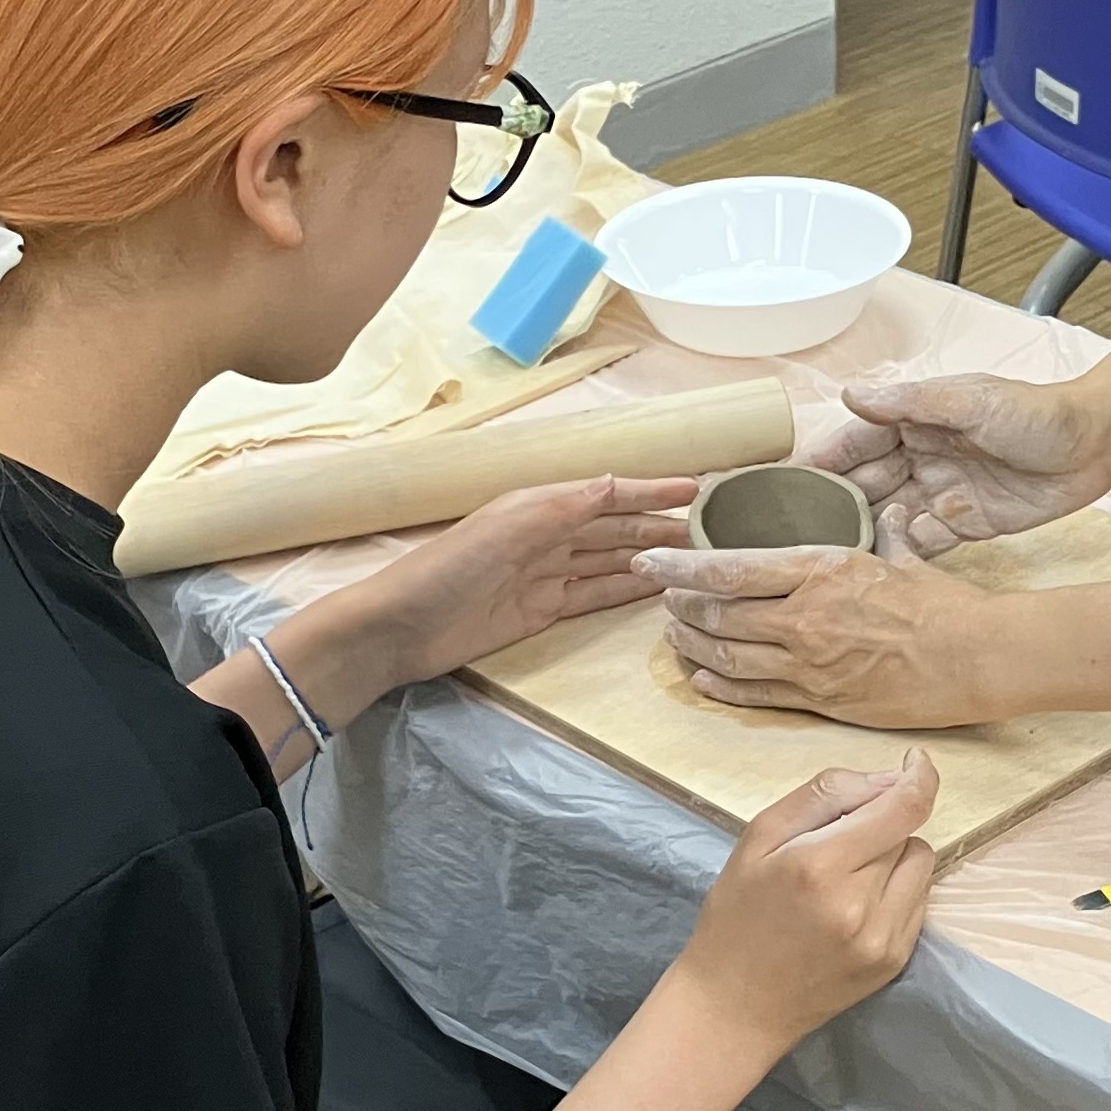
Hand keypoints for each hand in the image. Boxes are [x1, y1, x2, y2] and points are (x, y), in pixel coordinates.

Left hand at [321, 476, 699, 689]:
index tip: (695, 487)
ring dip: (650, 558)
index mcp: (538, 507)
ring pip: (610, 562)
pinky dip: (626, 591)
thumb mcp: (506, 530)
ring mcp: (546, 575)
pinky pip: (594, 596)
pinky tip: (657, 589)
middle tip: (711, 529)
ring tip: (696, 558)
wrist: (399, 627)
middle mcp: (546, 536)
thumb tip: (614, 482)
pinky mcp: (542, 611)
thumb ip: (562, 508)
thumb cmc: (446, 569)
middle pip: (615, 529)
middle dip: (659, 525)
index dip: (650, 491)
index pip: (606, 495)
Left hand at [636, 543, 1004, 728]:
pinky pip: (756, 695)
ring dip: (693, 647)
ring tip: (675, 636)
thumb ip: (880, 536)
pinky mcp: (822, 701)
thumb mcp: (902, 557)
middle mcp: (805, 617)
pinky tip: (702, 679)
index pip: (729, 568)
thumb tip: (884, 514)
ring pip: (727, 658)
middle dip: (680, 607)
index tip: (650, 560)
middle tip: (662, 599)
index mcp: (821, 569)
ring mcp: (810, 664)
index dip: (679, 567)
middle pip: (717, 615)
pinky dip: (720, 687)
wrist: (978, 658)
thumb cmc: (946, 605)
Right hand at [663, 754, 941, 1055]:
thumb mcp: (758, 838)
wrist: (736, 1006)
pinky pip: (918, 901)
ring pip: (921, 864)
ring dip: (895, 856)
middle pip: (908, 832)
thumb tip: (887, 778)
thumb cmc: (738, 914)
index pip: (903, 807)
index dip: (918, 777)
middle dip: (881, 824)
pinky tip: (855, 905)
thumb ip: (824, 795)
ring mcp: (883, 939)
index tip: (914, 763)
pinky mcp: (894, 961)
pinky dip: (896, 891)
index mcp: (820, 866)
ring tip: (848, 876)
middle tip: (837, 843)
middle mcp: (860, 904)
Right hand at [808, 375, 1110, 557]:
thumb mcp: (969, 401)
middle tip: (791, 537)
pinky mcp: (963, 524)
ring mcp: (939, 491)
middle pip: (863, 484)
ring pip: (886, 515)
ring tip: (822, 561)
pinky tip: (873, 570)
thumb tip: (851, 395)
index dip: (819, 463)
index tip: (780, 486)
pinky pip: (920, 542)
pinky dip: (898, 554)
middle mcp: (918, 455)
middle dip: (830, 506)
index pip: (853, 443)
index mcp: (913, 420)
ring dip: (860, 534)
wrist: (1092, 445)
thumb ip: (909, 403)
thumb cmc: (1034, 411)